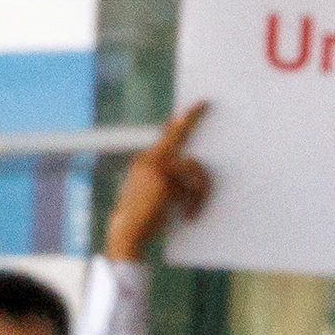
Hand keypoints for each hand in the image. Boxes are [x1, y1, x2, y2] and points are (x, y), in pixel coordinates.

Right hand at [106, 102, 213, 265]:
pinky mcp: (163, 175)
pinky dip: (196, 200)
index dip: (180, 121)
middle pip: (179, 135)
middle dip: (192, 118)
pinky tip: (188, 215)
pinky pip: (194, 181)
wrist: (128, 231)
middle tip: (205, 103)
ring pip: (194, 165)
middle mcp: (148, 157)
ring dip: (201, 190)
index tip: (197, 107)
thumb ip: (174, 180)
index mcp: (146, 161)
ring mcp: (154, 164)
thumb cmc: (147, 217)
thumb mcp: (162, 195)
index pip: (167, 135)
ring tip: (193, 210)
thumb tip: (198, 168)